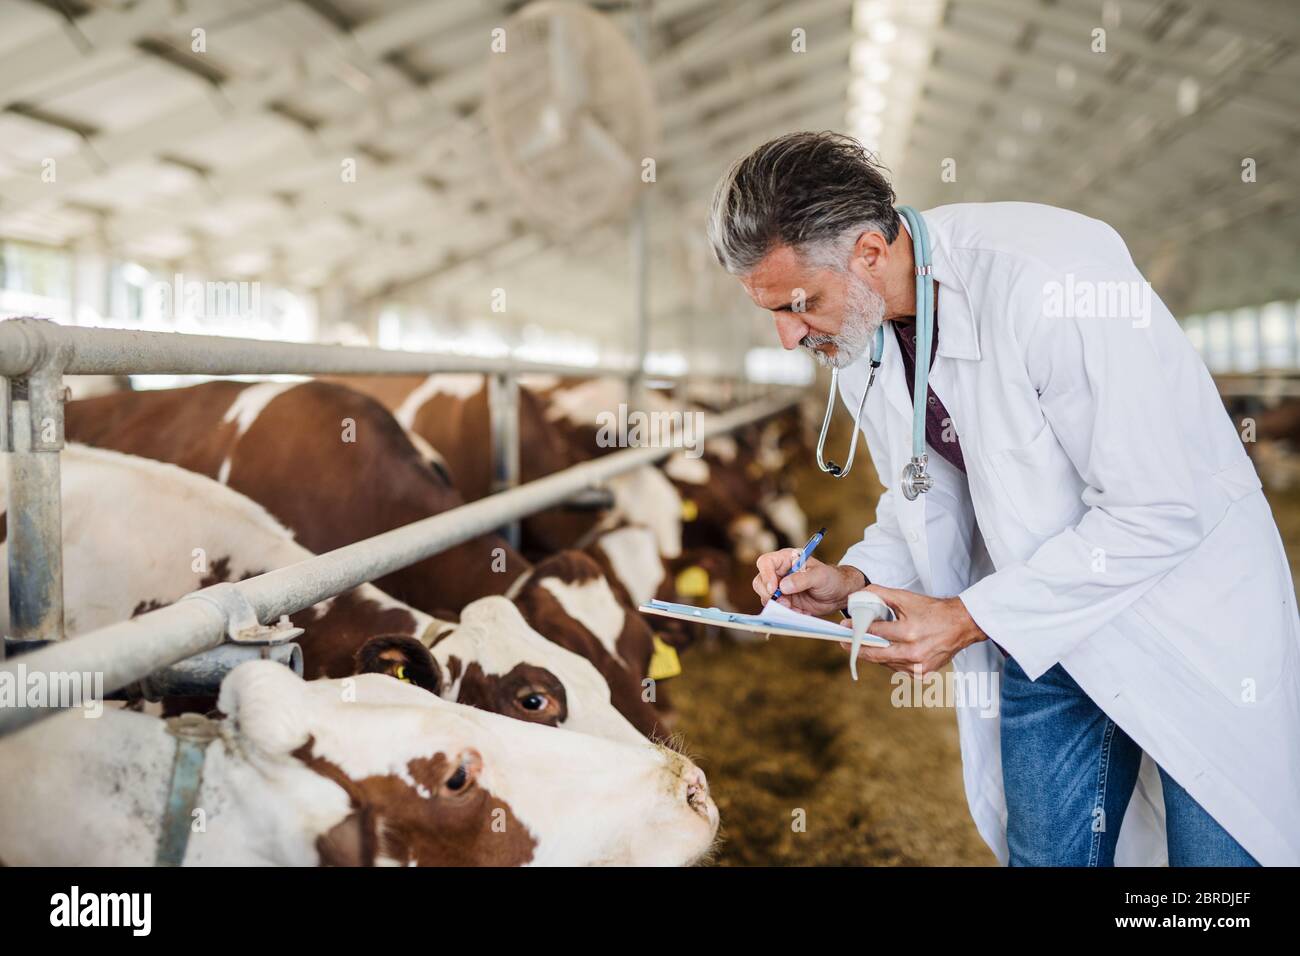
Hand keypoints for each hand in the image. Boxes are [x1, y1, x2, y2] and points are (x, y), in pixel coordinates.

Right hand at [752, 551, 866, 616]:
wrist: (838, 594)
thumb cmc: (831, 578)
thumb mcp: (820, 576)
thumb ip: (802, 579)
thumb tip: (783, 586)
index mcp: (786, 560)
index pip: (766, 563)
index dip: (766, 575)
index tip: (774, 589)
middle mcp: (780, 573)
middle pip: (760, 582)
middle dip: (768, 594)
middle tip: (783, 602)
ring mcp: (781, 589)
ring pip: (766, 598)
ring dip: (777, 606)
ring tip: (795, 608)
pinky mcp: (784, 602)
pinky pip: (777, 609)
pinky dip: (785, 613)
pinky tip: (799, 612)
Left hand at [841, 584, 986, 675]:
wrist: (961, 625)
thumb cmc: (934, 611)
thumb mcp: (907, 598)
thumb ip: (881, 594)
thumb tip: (859, 594)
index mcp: (909, 632)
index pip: (876, 632)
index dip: (857, 629)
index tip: (845, 626)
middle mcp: (914, 652)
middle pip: (876, 654)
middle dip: (857, 648)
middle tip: (843, 642)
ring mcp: (919, 666)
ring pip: (885, 663)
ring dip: (873, 655)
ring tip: (861, 646)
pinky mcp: (923, 674)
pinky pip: (897, 669)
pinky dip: (889, 661)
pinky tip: (883, 652)